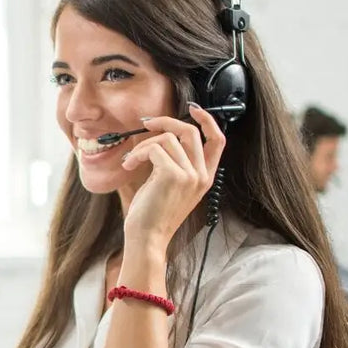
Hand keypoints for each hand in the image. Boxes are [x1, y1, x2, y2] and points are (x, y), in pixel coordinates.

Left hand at [120, 103, 226, 248]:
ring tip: (131, 161)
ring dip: (142, 145)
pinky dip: (137, 154)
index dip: (208, 121)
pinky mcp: (172, 175)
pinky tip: (129, 166)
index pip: (218, 141)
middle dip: (165, 121)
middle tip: (146, 123)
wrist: (147, 238)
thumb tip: (162, 134)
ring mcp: (190, 175)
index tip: (193, 109)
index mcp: (205, 177)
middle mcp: (202, 175)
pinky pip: (153, 149)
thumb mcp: (169, 185)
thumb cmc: (152, 213)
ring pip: (166, 139)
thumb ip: (174, 162)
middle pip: (190, 131)